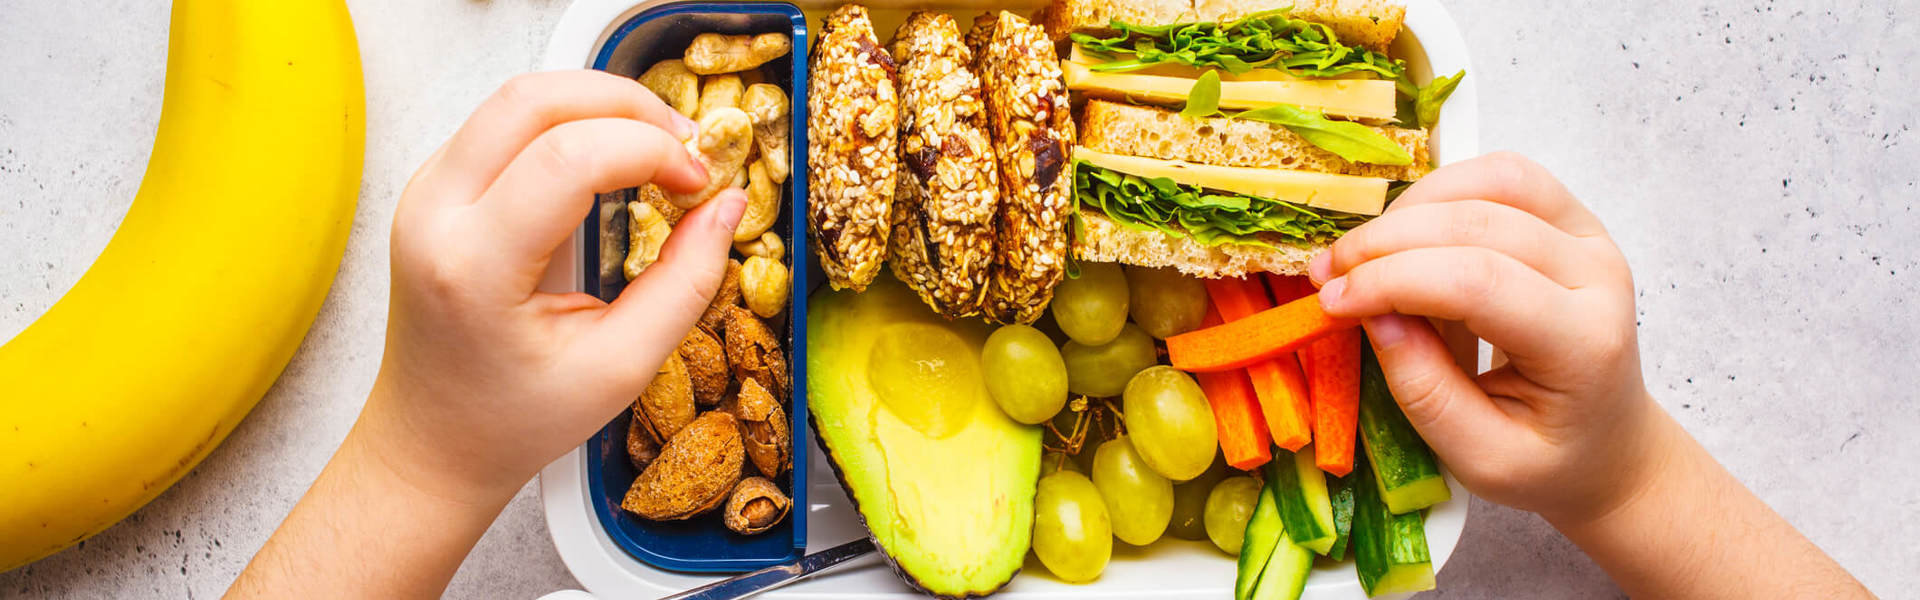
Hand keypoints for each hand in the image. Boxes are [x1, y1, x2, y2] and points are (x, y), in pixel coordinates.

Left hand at [368, 70, 745, 499]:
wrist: (436, 442)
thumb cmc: (517, 418)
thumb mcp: (621, 367)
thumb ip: (685, 282)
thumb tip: (728, 203)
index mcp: (473, 267)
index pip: (568, 158)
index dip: (650, 150)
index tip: (698, 182)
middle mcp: (433, 215)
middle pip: (533, 99)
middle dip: (627, 104)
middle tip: (685, 145)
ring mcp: (425, 194)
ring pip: (516, 97)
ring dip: (598, 104)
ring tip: (655, 148)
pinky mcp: (435, 187)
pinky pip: (504, 122)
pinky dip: (569, 123)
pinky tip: (611, 160)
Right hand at [1308, 152, 1656, 523]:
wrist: (1607, 444)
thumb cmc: (1547, 458)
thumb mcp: (1481, 458)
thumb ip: (1426, 393)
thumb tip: (1373, 316)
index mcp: (1584, 344)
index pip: (1479, 283)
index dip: (1392, 281)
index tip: (1331, 302)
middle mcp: (1599, 276)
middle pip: (1480, 223)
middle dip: (1386, 242)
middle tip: (1329, 275)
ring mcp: (1591, 238)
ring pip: (1494, 181)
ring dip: (1412, 207)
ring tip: (1363, 253)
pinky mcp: (1572, 219)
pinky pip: (1503, 176)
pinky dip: (1441, 192)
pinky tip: (1406, 233)